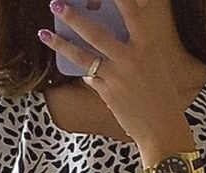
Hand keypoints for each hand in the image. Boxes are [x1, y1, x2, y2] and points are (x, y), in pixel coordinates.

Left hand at [40, 0, 181, 145]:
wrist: (161, 127)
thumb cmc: (160, 93)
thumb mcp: (153, 62)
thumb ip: (133, 47)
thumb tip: (108, 39)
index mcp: (147, 44)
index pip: (131, 12)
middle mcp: (131, 58)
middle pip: (96, 33)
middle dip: (73, 17)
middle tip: (56, 4)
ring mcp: (117, 76)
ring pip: (83, 57)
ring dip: (61, 44)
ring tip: (43, 33)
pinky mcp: (107, 93)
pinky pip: (89, 76)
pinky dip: (85, 71)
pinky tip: (79, 67)